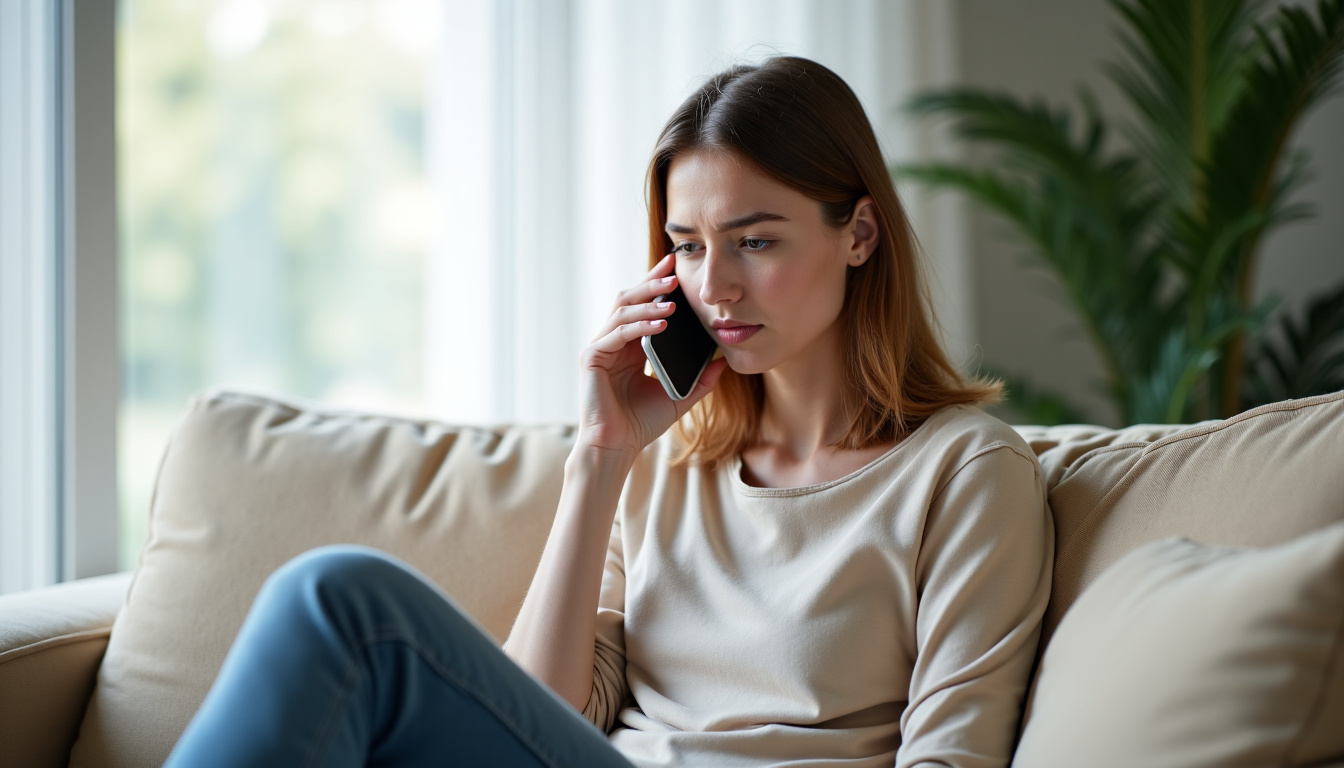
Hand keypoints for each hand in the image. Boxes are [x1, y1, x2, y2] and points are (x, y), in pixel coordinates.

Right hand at [576, 253, 727, 461]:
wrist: (617, 447)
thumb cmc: (641, 424)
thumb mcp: (678, 397)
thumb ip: (700, 380)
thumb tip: (723, 361)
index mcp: (629, 347)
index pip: (642, 306)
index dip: (655, 283)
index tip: (676, 266)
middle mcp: (612, 342)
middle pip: (629, 299)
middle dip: (651, 282)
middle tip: (673, 269)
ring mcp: (599, 347)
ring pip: (622, 310)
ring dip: (648, 301)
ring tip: (673, 298)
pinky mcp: (592, 357)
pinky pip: (617, 333)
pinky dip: (639, 326)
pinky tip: (660, 324)